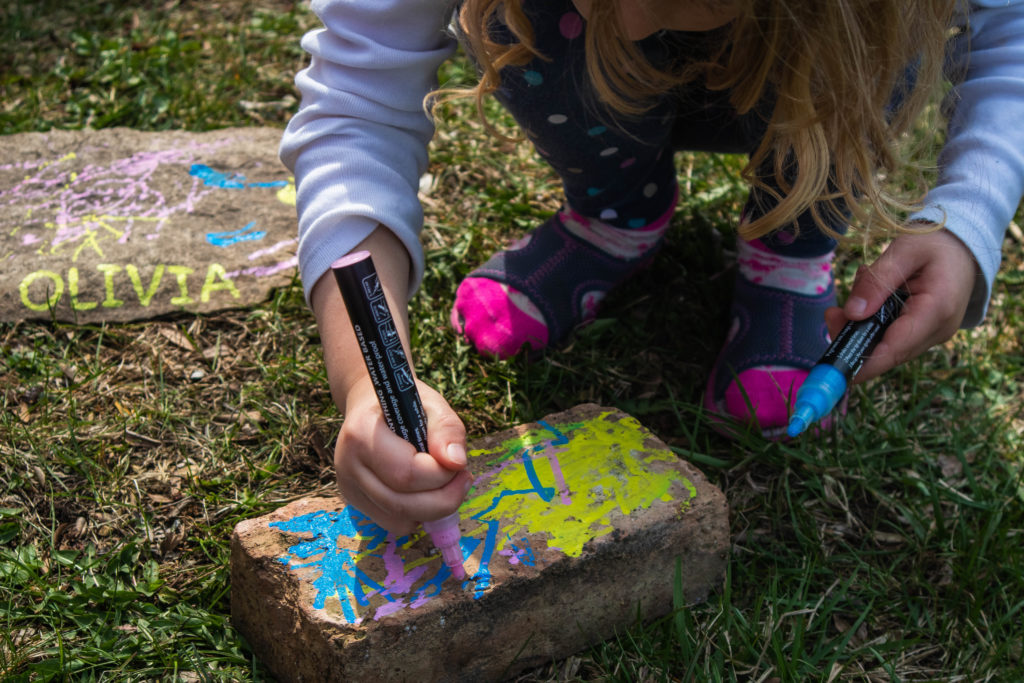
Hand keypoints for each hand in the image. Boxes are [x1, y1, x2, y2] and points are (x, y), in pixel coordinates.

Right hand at [334, 375, 471, 534]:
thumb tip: (457, 462)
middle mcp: (347, 465)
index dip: (441, 475)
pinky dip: (418, 515)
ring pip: (399, 520)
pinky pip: (394, 523)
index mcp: (361, 434)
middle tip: (463, 478)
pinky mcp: (355, 503)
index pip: (405, 474)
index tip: (460, 463)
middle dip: (444, 499)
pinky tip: (426, 492)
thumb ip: (447, 429)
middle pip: (401, 505)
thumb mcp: (432, 405)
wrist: (372, 406)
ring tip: (447, 483)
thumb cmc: (405, 404)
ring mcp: (348, 488)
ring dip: (433, 509)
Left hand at [824, 226, 976, 383]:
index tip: (835, 364)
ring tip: (850, 300)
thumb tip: (853, 313)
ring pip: (886, 347)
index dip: (864, 361)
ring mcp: (932, 336)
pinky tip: (867, 301)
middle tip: (832, 314)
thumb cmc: (934, 245)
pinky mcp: (924, 335)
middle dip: (853, 339)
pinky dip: (873, 324)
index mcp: (937, 309)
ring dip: (860, 329)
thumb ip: (877, 282)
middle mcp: (937, 330)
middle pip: (887, 352)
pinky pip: (892, 339)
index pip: (896, 348)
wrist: (963, 249)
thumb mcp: (903, 252)